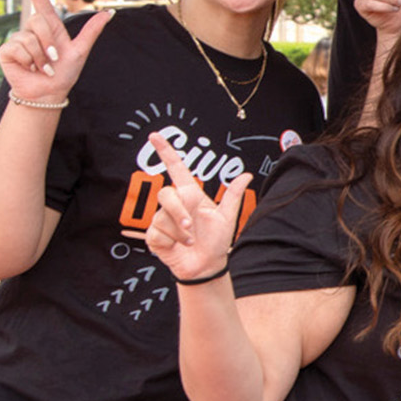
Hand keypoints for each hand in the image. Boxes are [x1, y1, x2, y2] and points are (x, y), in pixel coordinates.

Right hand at [0, 0, 112, 107]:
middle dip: (50, 42)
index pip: (39, 0)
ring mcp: (18, 40)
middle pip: (39, 21)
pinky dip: (29, 61)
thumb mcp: (81, 50)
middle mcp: (32, 30)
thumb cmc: (65, 72)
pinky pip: (18, 49)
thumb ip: (92, 31)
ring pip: (29, 38)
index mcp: (50, 26)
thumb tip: (110, 12)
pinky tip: (30, 68)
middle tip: (53, 59)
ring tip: (42, 66)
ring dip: (41, 57)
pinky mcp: (7, 52)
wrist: (49, 92)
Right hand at [142, 132, 251, 281]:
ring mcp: (161, 219)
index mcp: (190, 196)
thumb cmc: (216, 241)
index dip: (166, 152)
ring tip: (190, 240)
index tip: (155, 136)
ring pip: (162, 215)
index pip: (176, 169)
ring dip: (180, 230)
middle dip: (178, 211)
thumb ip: (233, 195)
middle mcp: (174, 205)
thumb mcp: (227, 217)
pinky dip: (172, 240)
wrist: (207, 265)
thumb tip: (247, 175)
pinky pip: (158, 231)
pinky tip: (179, 246)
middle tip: (190, 227)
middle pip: (165, 194)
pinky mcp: (153, 235)